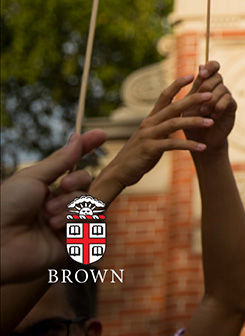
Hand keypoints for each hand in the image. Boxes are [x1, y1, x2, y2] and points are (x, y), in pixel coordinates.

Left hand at [0, 131, 106, 283]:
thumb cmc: (5, 207)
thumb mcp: (32, 178)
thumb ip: (60, 160)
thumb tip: (77, 137)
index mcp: (45, 190)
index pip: (73, 166)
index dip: (87, 149)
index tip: (101, 134)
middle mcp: (57, 205)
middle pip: (87, 184)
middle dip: (76, 184)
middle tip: (60, 189)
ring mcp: (65, 224)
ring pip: (90, 203)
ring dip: (71, 206)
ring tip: (48, 218)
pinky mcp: (71, 243)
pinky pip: (90, 225)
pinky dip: (75, 222)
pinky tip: (56, 229)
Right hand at [91, 74, 214, 202]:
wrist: (120, 172)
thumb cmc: (138, 154)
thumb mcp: (151, 136)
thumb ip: (163, 127)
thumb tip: (177, 118)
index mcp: (151, 119)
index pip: (164, 96)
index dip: (177, 84)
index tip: (192, 75)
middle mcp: (149, 124)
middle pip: (173, 107)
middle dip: (192, 99)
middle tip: (210, 95)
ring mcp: (149, 136)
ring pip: (174, 124)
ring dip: (195, 122)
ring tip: (212, 122)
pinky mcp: (150, 149)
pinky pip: (173, 145)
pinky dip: (189, 145)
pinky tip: (203, 147)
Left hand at [184, 61, 235, 155]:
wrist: (200, 141)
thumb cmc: (191, 122)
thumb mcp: (188, 102)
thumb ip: (195, 86)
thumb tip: (200, 65)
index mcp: (206, 84)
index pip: (213, 66)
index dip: (210, 66)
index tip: (202, 73)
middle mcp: (218, 89)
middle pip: (217, 76)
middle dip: (207, 86)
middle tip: (198, 98)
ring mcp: (226, 97)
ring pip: (222, 88)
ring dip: (210, 100)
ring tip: (203, 112)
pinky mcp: (231, 107)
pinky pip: (228, 100)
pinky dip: (218, 106)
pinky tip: (213, 116)